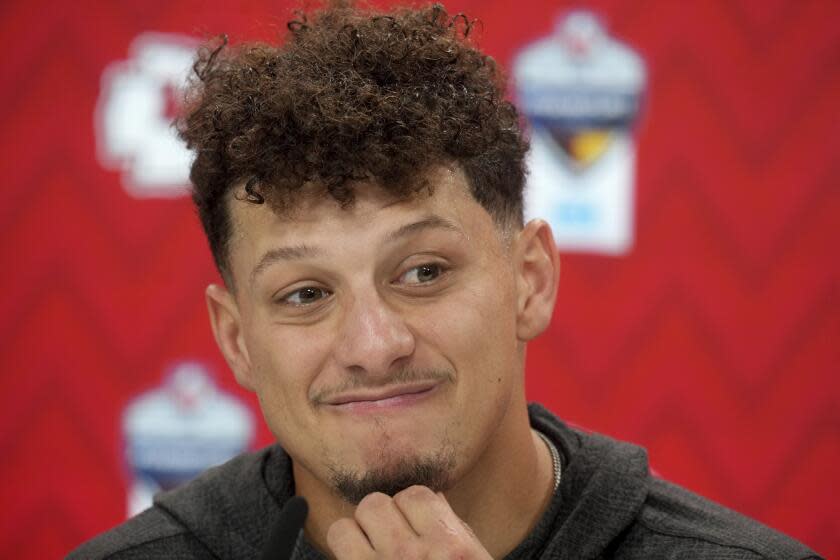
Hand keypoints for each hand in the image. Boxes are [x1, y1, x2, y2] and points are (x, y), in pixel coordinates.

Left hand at [326, 485, 492, 558]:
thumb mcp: (474, 557)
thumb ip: (450, 528)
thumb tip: (426, 497)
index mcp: (450, 546)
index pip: (415, 494)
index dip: (411, 506)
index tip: (414, 522)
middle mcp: (412, 557)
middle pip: (375, 504)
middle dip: (380, 518)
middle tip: (390, 538)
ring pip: (345, 526)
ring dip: (355, 536)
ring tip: (370, 552)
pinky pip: (336, 546)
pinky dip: (345, 552)